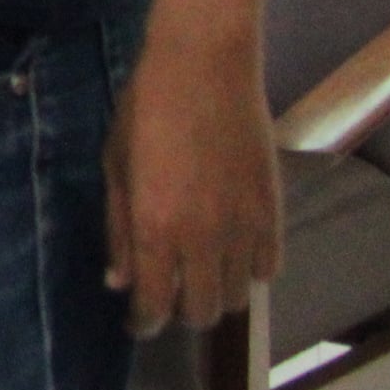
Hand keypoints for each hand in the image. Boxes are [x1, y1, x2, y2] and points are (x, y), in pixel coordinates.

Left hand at [107, 26, 284, 335]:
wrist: (204, 66)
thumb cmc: (146, 108)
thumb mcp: (115, 167)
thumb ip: (119, 229)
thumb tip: (119, 282)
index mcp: (156, 228)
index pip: (154, 303)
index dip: (144, 322)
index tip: (137, 323)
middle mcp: (203, 238)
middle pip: (201, 312)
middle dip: (180, 313)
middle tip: (167, 298)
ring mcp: (244, 227)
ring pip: (238, 297)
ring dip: (217, 294)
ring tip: (199, 274)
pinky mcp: (274, 211)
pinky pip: (269, 267)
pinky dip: (251, 271)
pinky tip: (233, 255)